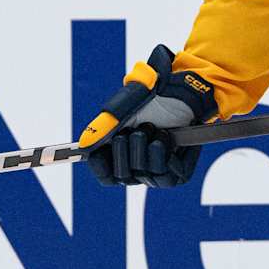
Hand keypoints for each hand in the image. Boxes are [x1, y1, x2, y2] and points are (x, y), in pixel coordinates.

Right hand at [77, 44, 219, 186]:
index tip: (98, 153)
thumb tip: (83, 146)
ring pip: (146, 176)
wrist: (185, 91)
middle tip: (138, 128)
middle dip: (126, 149)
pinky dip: (165, 154)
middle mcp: (140, 167)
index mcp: (123, 155)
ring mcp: (160, 171)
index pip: (107, 177)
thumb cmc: (153, 98)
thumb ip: (103, 126)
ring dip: (147, 149)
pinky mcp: (180, 172)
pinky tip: (167, 136)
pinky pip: (167, 176)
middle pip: (124, 177)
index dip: (101, 167)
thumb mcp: (124, 108)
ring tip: (156, 129)